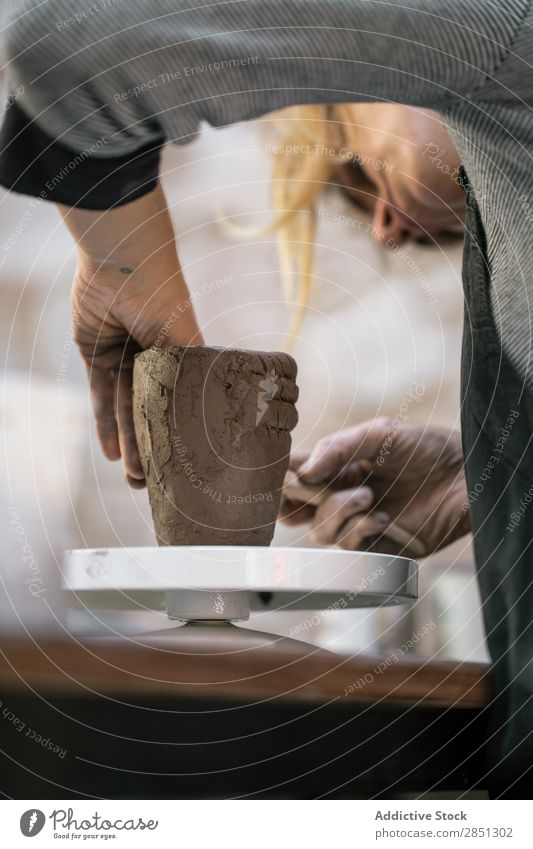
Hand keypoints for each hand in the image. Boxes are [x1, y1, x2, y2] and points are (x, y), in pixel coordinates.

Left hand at [72, 259, 202, 486]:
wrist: (121, 264)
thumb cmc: (163, 298)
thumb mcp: (185, 342)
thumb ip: (194, 376)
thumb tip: (218, 418)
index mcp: (183, 355)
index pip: (184, 402)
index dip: (184, 434)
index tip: (189, 466)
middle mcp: (156, 360)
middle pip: (155, 412)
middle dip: (155, 447)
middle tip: (157, 483)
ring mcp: (126, 359)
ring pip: (129, 411)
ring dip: (131, 443)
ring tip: (136, 478)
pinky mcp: (97, 357)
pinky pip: (101, 397)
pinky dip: (105, 425)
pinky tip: (110, 453)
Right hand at [279, 419, 468, 554]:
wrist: (468, 473)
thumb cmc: (426, 448)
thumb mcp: (379, 433)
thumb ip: (338, 447)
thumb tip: (303, 471)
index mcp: (339, 470)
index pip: (295, 479)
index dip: (280, 479)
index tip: (282, 473)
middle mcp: (343, 498)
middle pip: (295, 513)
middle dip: (293, 503)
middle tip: (307, 489)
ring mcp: (360, 524)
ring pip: (320, 533)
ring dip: (336, 512)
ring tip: (367, 495)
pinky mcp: (380, 547)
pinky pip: (350, 548)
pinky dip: (359, 531)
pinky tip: (381, 517)